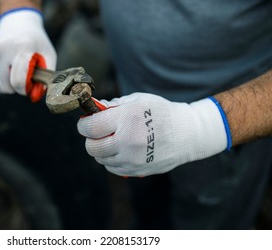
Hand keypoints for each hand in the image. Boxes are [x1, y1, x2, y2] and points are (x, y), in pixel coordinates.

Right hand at [0, 8, 55, 101]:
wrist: (17, 23)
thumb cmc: (36, 42)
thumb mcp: (48, 54)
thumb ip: (47, 75)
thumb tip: (38, 95)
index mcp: (21, 48)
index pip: (18, 81)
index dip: (25, 89)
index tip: (30, 85)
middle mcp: (2, 49)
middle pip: (7, 86)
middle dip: (17, 88)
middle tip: (25, 78)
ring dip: (9, 84)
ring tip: (16, 71)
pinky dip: (0, 78)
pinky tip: (7, 66)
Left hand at [77, 93, 229, 176]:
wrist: (188, 134)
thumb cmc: (162, 112)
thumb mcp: (138, 100)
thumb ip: (114, 105)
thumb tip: (94, 108)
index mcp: (126, 119)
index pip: (90, 127)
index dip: (83, 125)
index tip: (86, 122)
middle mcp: (127, 141)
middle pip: (91, 147)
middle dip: (90, 138)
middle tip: (99, 132)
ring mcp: (132, 159)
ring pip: (100, 159)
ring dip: (102, 149)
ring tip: (113, 139)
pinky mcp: (137, 171)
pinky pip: (112, 168)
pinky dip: (112, 159)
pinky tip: (122, 149)